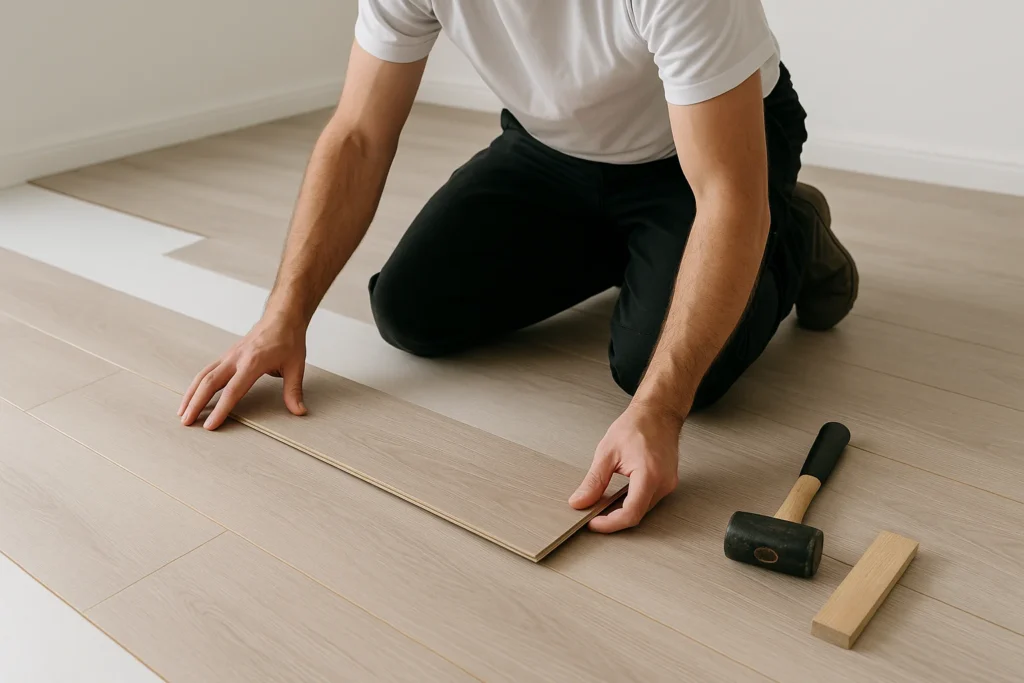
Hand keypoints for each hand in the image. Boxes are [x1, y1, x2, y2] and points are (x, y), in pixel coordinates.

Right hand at [178, 313, 307, 429]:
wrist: (281, 318)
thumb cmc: (288, 340)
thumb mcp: (296, 366)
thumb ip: (294, 390)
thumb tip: (299, 411)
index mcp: (253, 362)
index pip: (233, 390)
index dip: (221, 409)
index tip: (210, 425)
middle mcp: (236, 358)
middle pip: (210, 383)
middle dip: (196, 403)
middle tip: (187, 422)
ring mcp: (229, 356)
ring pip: (203, 376)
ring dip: (191, 394)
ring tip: (182, 413)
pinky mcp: (227, 355)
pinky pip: (207, 370)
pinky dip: (197, 384)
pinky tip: (192, 396)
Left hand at [569, 402, 681, 532]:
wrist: (658, 412)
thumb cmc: (637, 425)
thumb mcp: (607, 452)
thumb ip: (594, 481)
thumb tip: (580, 501)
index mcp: (649, 475)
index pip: (630, 514)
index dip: (609, 524)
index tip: (593, 523)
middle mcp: (663, 483)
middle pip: (636, 514)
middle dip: (613, 518)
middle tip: (592, 513)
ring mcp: (668, 484)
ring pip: (642, 509)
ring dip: (622, 510)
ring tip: (603, 503)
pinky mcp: (667, 482)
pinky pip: (648, 500)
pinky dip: (631, 501)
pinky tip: (618, 495)